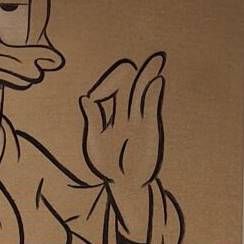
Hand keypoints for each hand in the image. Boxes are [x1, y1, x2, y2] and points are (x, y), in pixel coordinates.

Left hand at [79, 52, 166, 187]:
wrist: (125, 184)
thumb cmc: (108, 163)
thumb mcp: (96, 141)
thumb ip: (93, 120)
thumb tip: (85, 98)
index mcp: (112, 113)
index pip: (113, 87)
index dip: (105, 85)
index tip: (95, 98)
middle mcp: (127, 112)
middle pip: (130, 84)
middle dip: (130, 73)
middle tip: (130, 69)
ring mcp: (140, 119)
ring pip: (144, 92)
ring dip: (149, 74)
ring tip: (157, 59)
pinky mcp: (150, 129)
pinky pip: (152, 107)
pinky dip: (154, 94)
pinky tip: (156, 82)